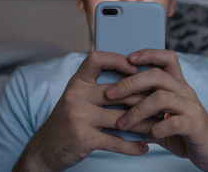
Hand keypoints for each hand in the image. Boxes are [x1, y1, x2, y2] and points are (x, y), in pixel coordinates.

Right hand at [13, 52, 149, 171]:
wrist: (45, 148)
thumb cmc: (67, 120)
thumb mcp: (76, 97)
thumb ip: (97, 88)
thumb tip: (133, 81)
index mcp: (77, 82)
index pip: (96, 59)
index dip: (117, 60)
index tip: (135, 69)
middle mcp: (76, 95)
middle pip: (119, 92)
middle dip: (144, 99)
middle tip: (162, 104)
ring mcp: (79, 116)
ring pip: (122, 117)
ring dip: (144, 124)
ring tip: (158, 126)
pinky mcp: (84, 137)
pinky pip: (116, 140)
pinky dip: (133, 146)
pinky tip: (143, 146)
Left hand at [105, 49, 207, 171]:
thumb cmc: (181, 131)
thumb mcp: (161, 115)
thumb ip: (142, 108)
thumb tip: (112, 104)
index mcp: (178, 85)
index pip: (167, 58)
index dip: (148, 54)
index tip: (129, 58)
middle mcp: (185, 92)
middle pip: (157, 75)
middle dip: (130, 83)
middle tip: (110, 94)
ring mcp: (192, 108)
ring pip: (161, 98)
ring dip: (137, 110)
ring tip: (122, 123)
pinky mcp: (196, 126)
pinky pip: (173, 123)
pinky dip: (157, 129)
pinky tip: (149, 135)